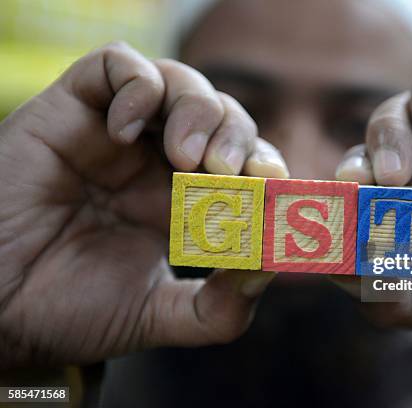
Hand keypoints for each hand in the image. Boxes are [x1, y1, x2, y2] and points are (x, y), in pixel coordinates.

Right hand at [0, 42, 287, 367]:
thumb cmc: (72, 309)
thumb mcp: (160, 314)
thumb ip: (220, 306)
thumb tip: (271, 267)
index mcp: (183, 200)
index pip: (243, 161)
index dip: (264, 163)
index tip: (271, 185)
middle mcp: (155, 161)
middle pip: (221, 115)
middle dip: (236, 136)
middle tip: (226, 171)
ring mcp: (116, 133)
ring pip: (177, 82)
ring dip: (197, 110)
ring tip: (186, 156)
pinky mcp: (72, 109)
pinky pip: (115, 65)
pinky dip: (135, 86)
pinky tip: (125, 131)